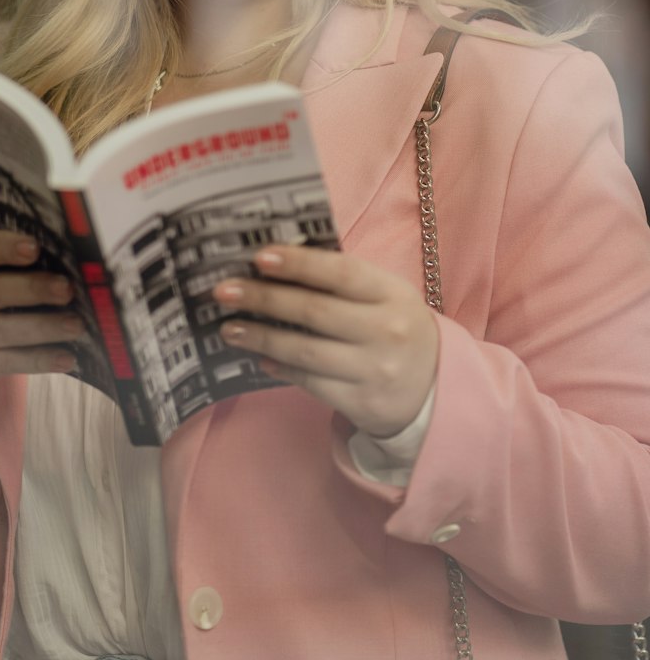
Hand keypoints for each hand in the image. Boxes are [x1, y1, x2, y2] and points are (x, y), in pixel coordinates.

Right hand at [0, 230, 82, 448]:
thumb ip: (6, 266)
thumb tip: (66, 262)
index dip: (2, 247)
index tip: (35, 248)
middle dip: (32, 289)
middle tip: (68, 289)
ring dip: (42, 327)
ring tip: (76, 325)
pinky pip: (4, 362)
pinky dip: (38, 359)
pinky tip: (66, 357)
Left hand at [213, 246, 438, 437]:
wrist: (436, 388)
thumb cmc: (395, 326)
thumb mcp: (385, 295)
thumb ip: (343, 279)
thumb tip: (277, 263)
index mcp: (392, 293)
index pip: (341, 272)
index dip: (299, 262)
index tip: (259, 257)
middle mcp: (386, 330)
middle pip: (314, 311)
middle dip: (263, 298)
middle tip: (223, 291)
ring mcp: (376, 370)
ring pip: (306, 350)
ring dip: (260, 337)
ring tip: (228, 328)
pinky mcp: (363, 403)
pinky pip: (311, 382)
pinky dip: (281, 368)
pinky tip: (259, 357)